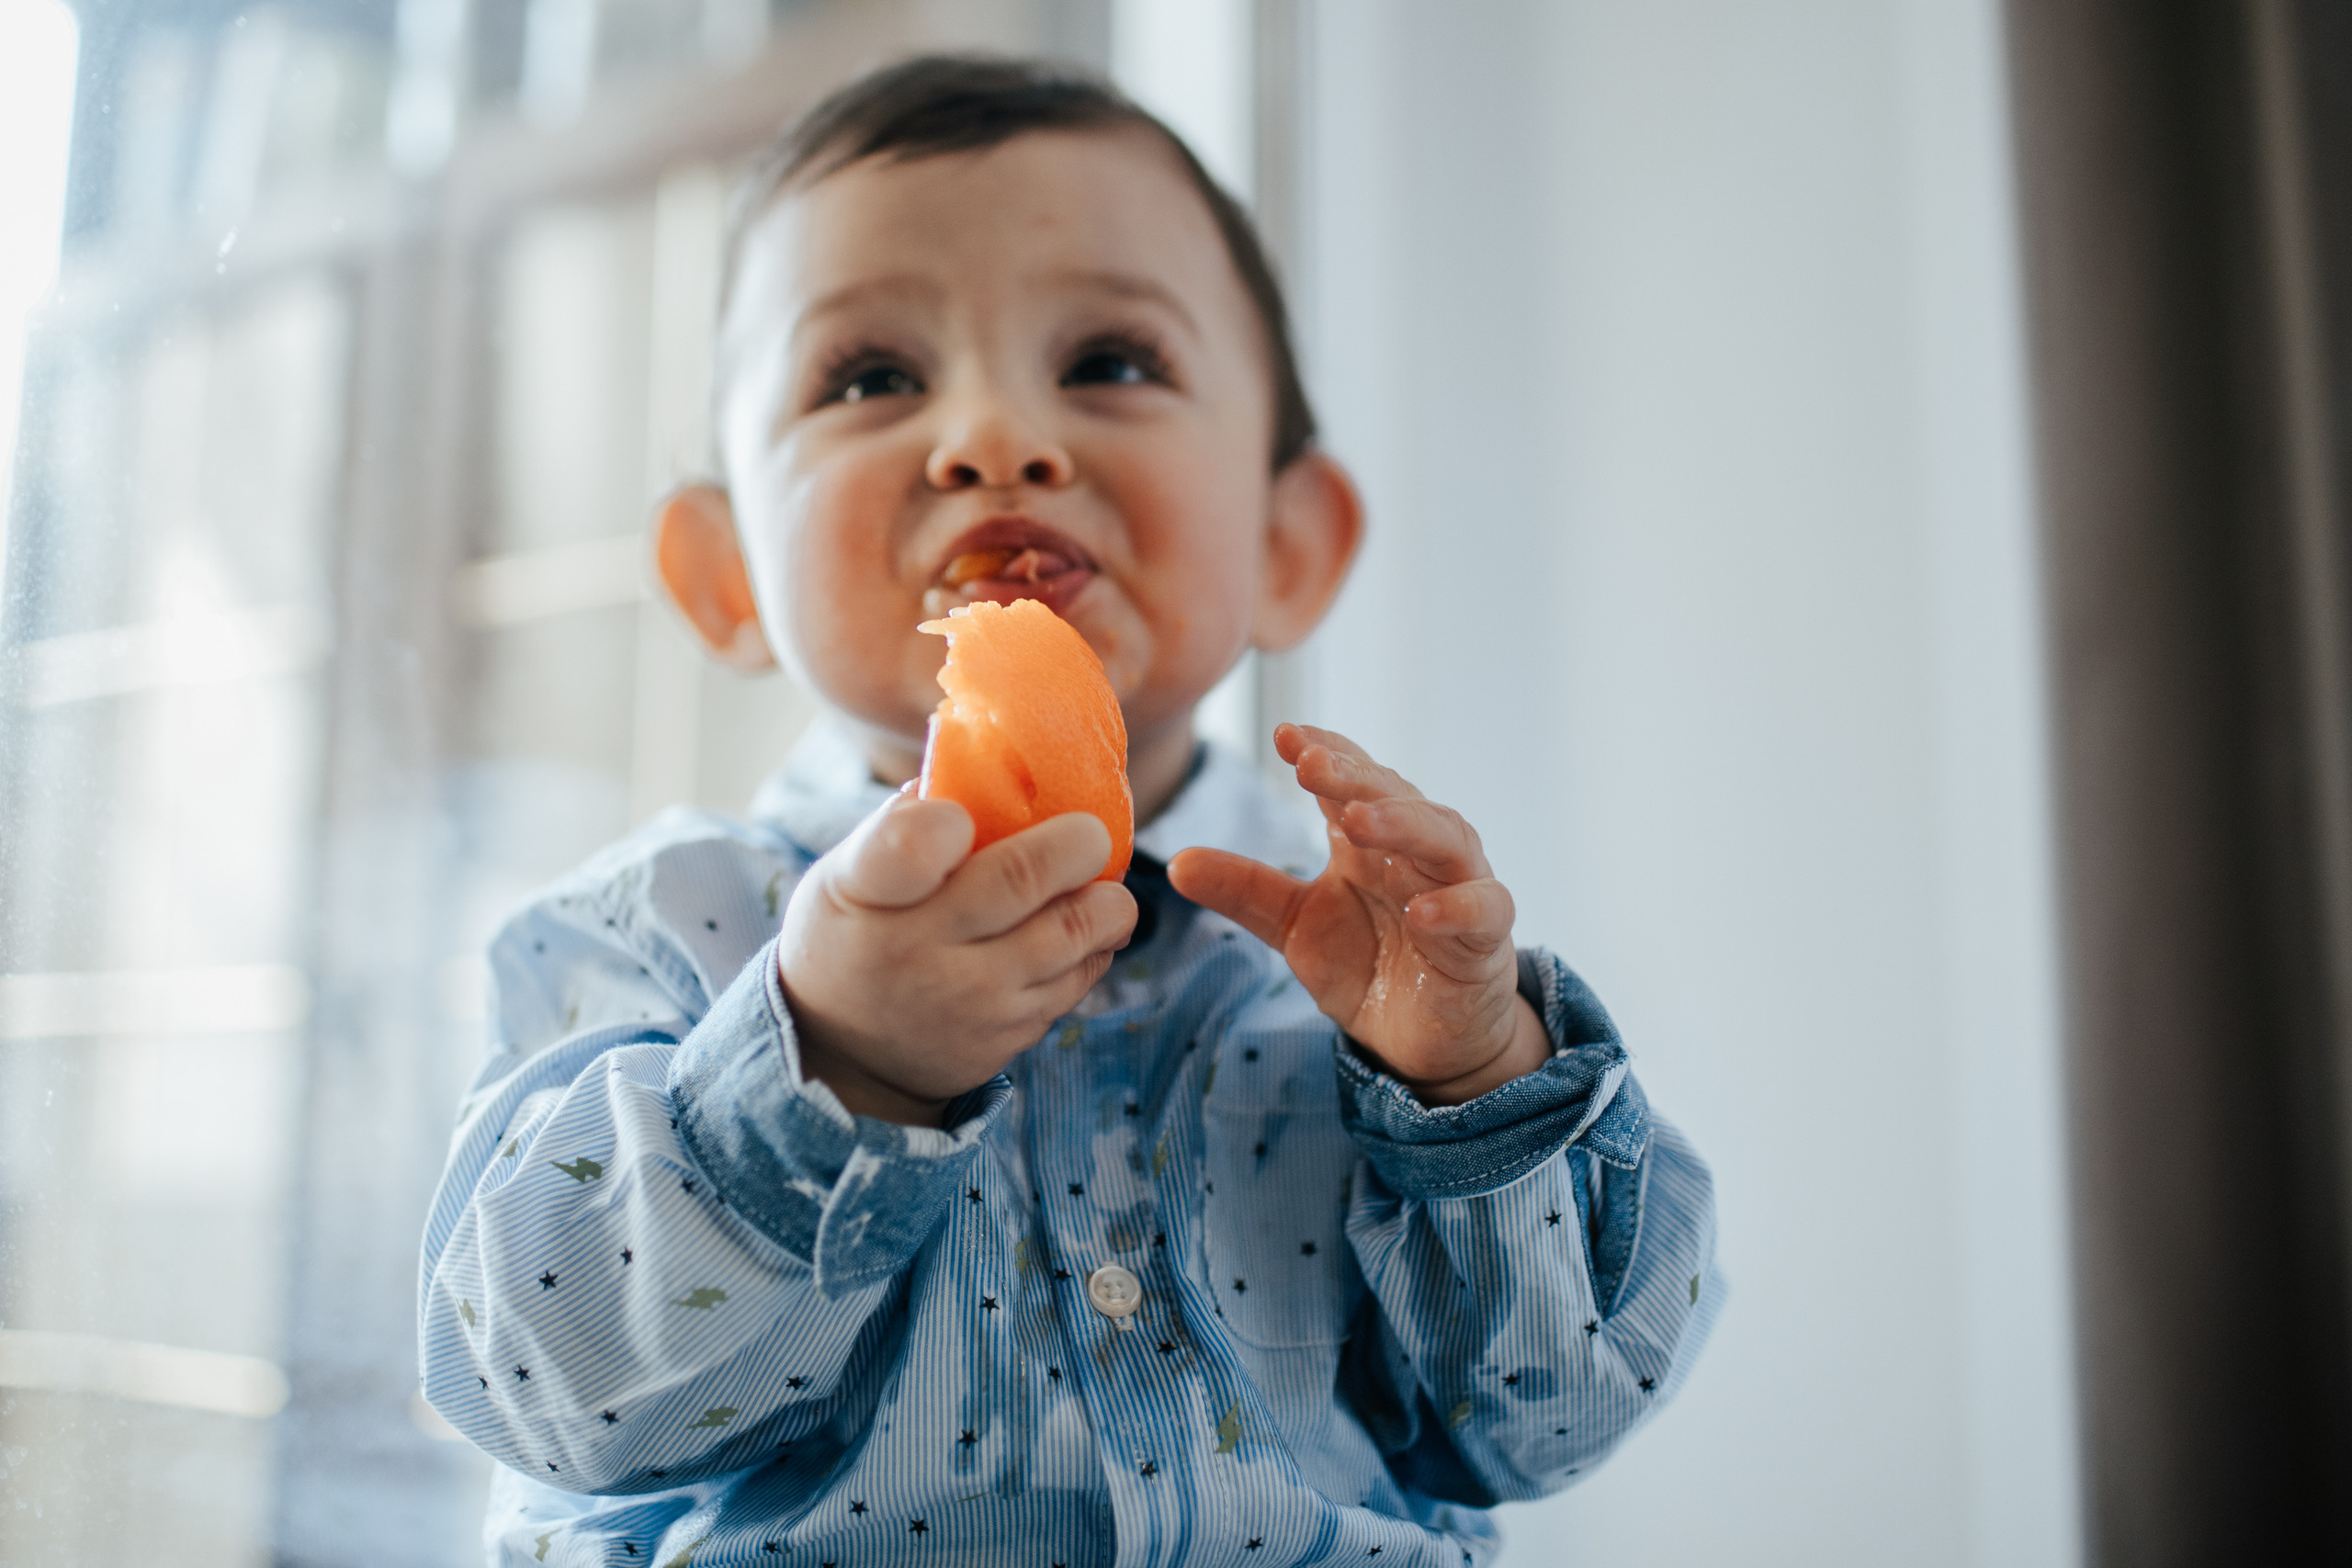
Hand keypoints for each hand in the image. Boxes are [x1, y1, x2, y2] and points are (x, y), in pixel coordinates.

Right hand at [777, 792, 1136, 1125]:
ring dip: (1107, 902)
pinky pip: (1075, 982)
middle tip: (1091, 834)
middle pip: (1024, 879)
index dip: (949, 822)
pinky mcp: (1007, 1037)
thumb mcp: (842, 876)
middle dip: (1080, 843)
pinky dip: (1093, 948)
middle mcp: (919, 951)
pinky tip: (1087, 930)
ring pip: (1073, 935)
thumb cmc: (851, 936)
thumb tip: (976, 767)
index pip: (910, 846)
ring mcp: (971, 1001)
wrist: (843, 1055)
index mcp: (868, 893)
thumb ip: (901, 826)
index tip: (963, 818)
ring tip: (1102, 885)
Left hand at [1169, 724, 1548, 1104]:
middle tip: (1310, 764)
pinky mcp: (1487, 938)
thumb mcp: (1296, 928)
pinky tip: (1421, 912)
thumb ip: (1246, 892)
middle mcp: (1417, 850)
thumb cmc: (1370, 965)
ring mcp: (1458, 887)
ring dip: (1402, 823)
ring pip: (1444, 836)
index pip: (1350, 778)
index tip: (1284, 735)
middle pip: (1394, 795)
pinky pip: (1483, 908)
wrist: (1426, 1039)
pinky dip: (1456, 906)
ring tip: (1355, 820)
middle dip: (1353, 776)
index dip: (1324, 753)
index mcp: (1370, 839)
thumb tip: (1176, 862)